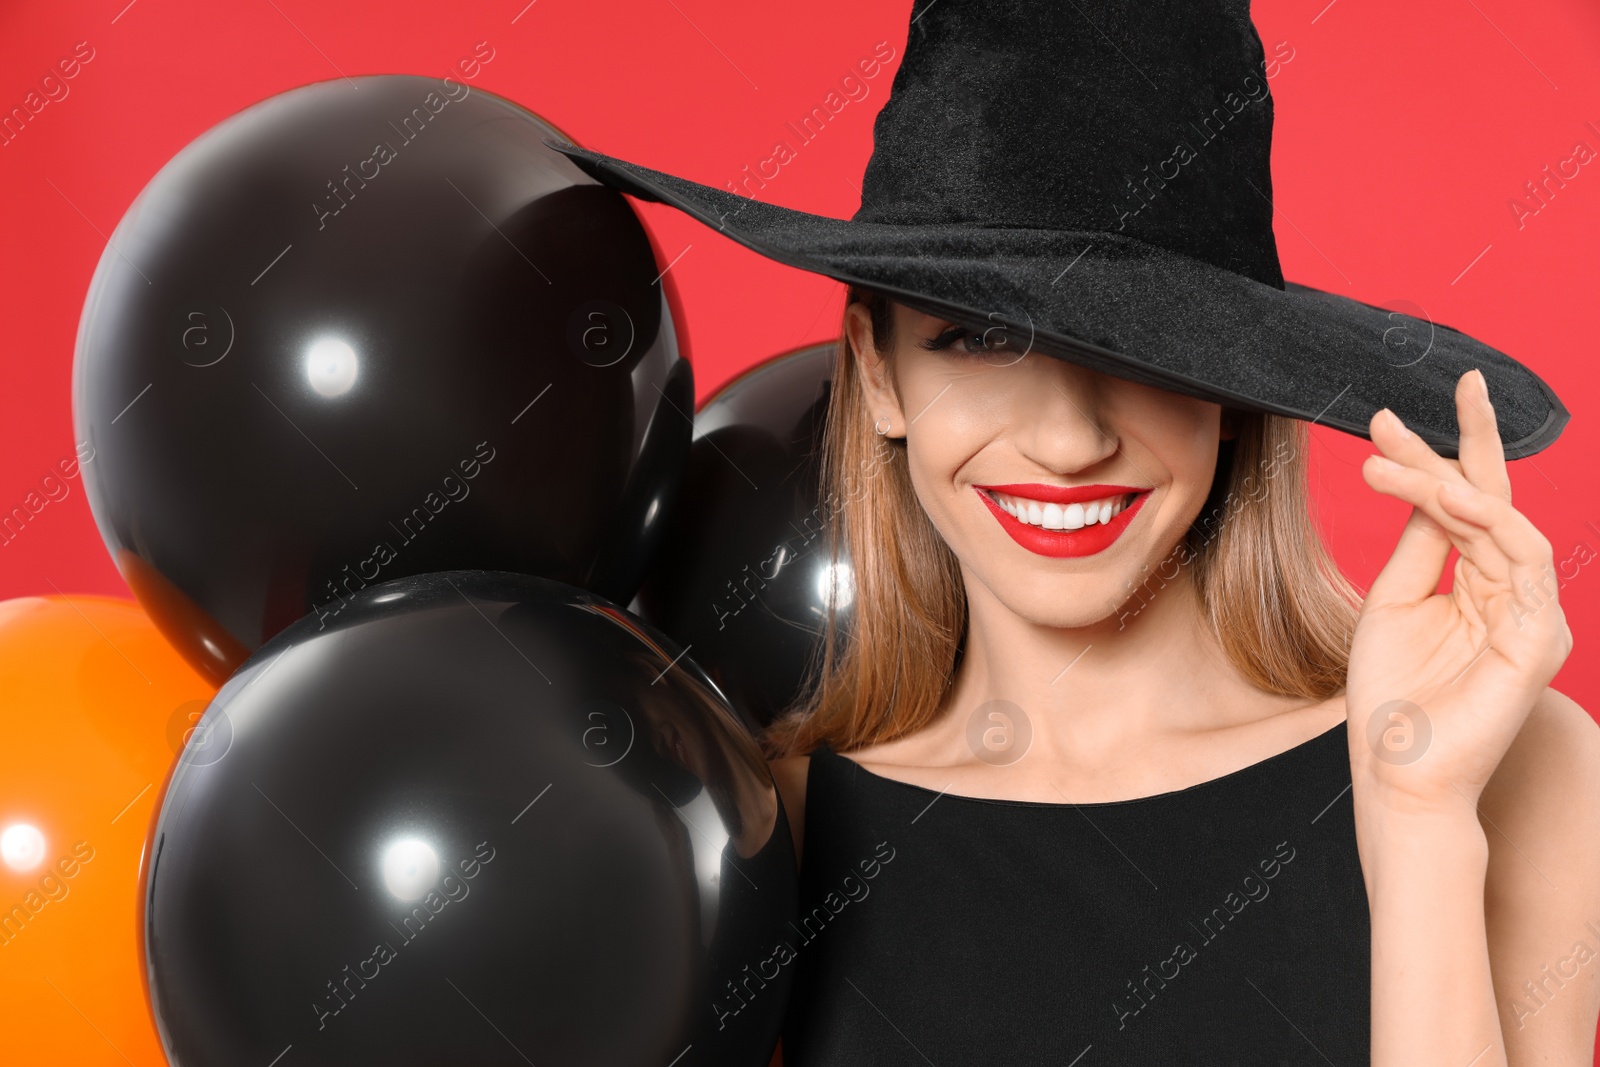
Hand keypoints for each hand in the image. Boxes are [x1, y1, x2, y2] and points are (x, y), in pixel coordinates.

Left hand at [1346, 369, 1571, 813]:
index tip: (1384, 418)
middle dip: (1466, 440)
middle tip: (1456, 381)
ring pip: (1502, 522)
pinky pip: (1523, 562)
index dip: (1431, 457)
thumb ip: (1418, 547)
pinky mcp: (1538, 637)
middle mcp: (1512, 591)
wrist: (1397, 772)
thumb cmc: (1392, 696)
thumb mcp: (1393, 604)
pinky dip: (1489, 523)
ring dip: (1446, 482)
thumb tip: (1424, 487)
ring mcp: (1531, 613)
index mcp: (1478, 583)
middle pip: (1491, 500)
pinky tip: (1450, 497)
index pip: (1462, 506)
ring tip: (1386, 458)